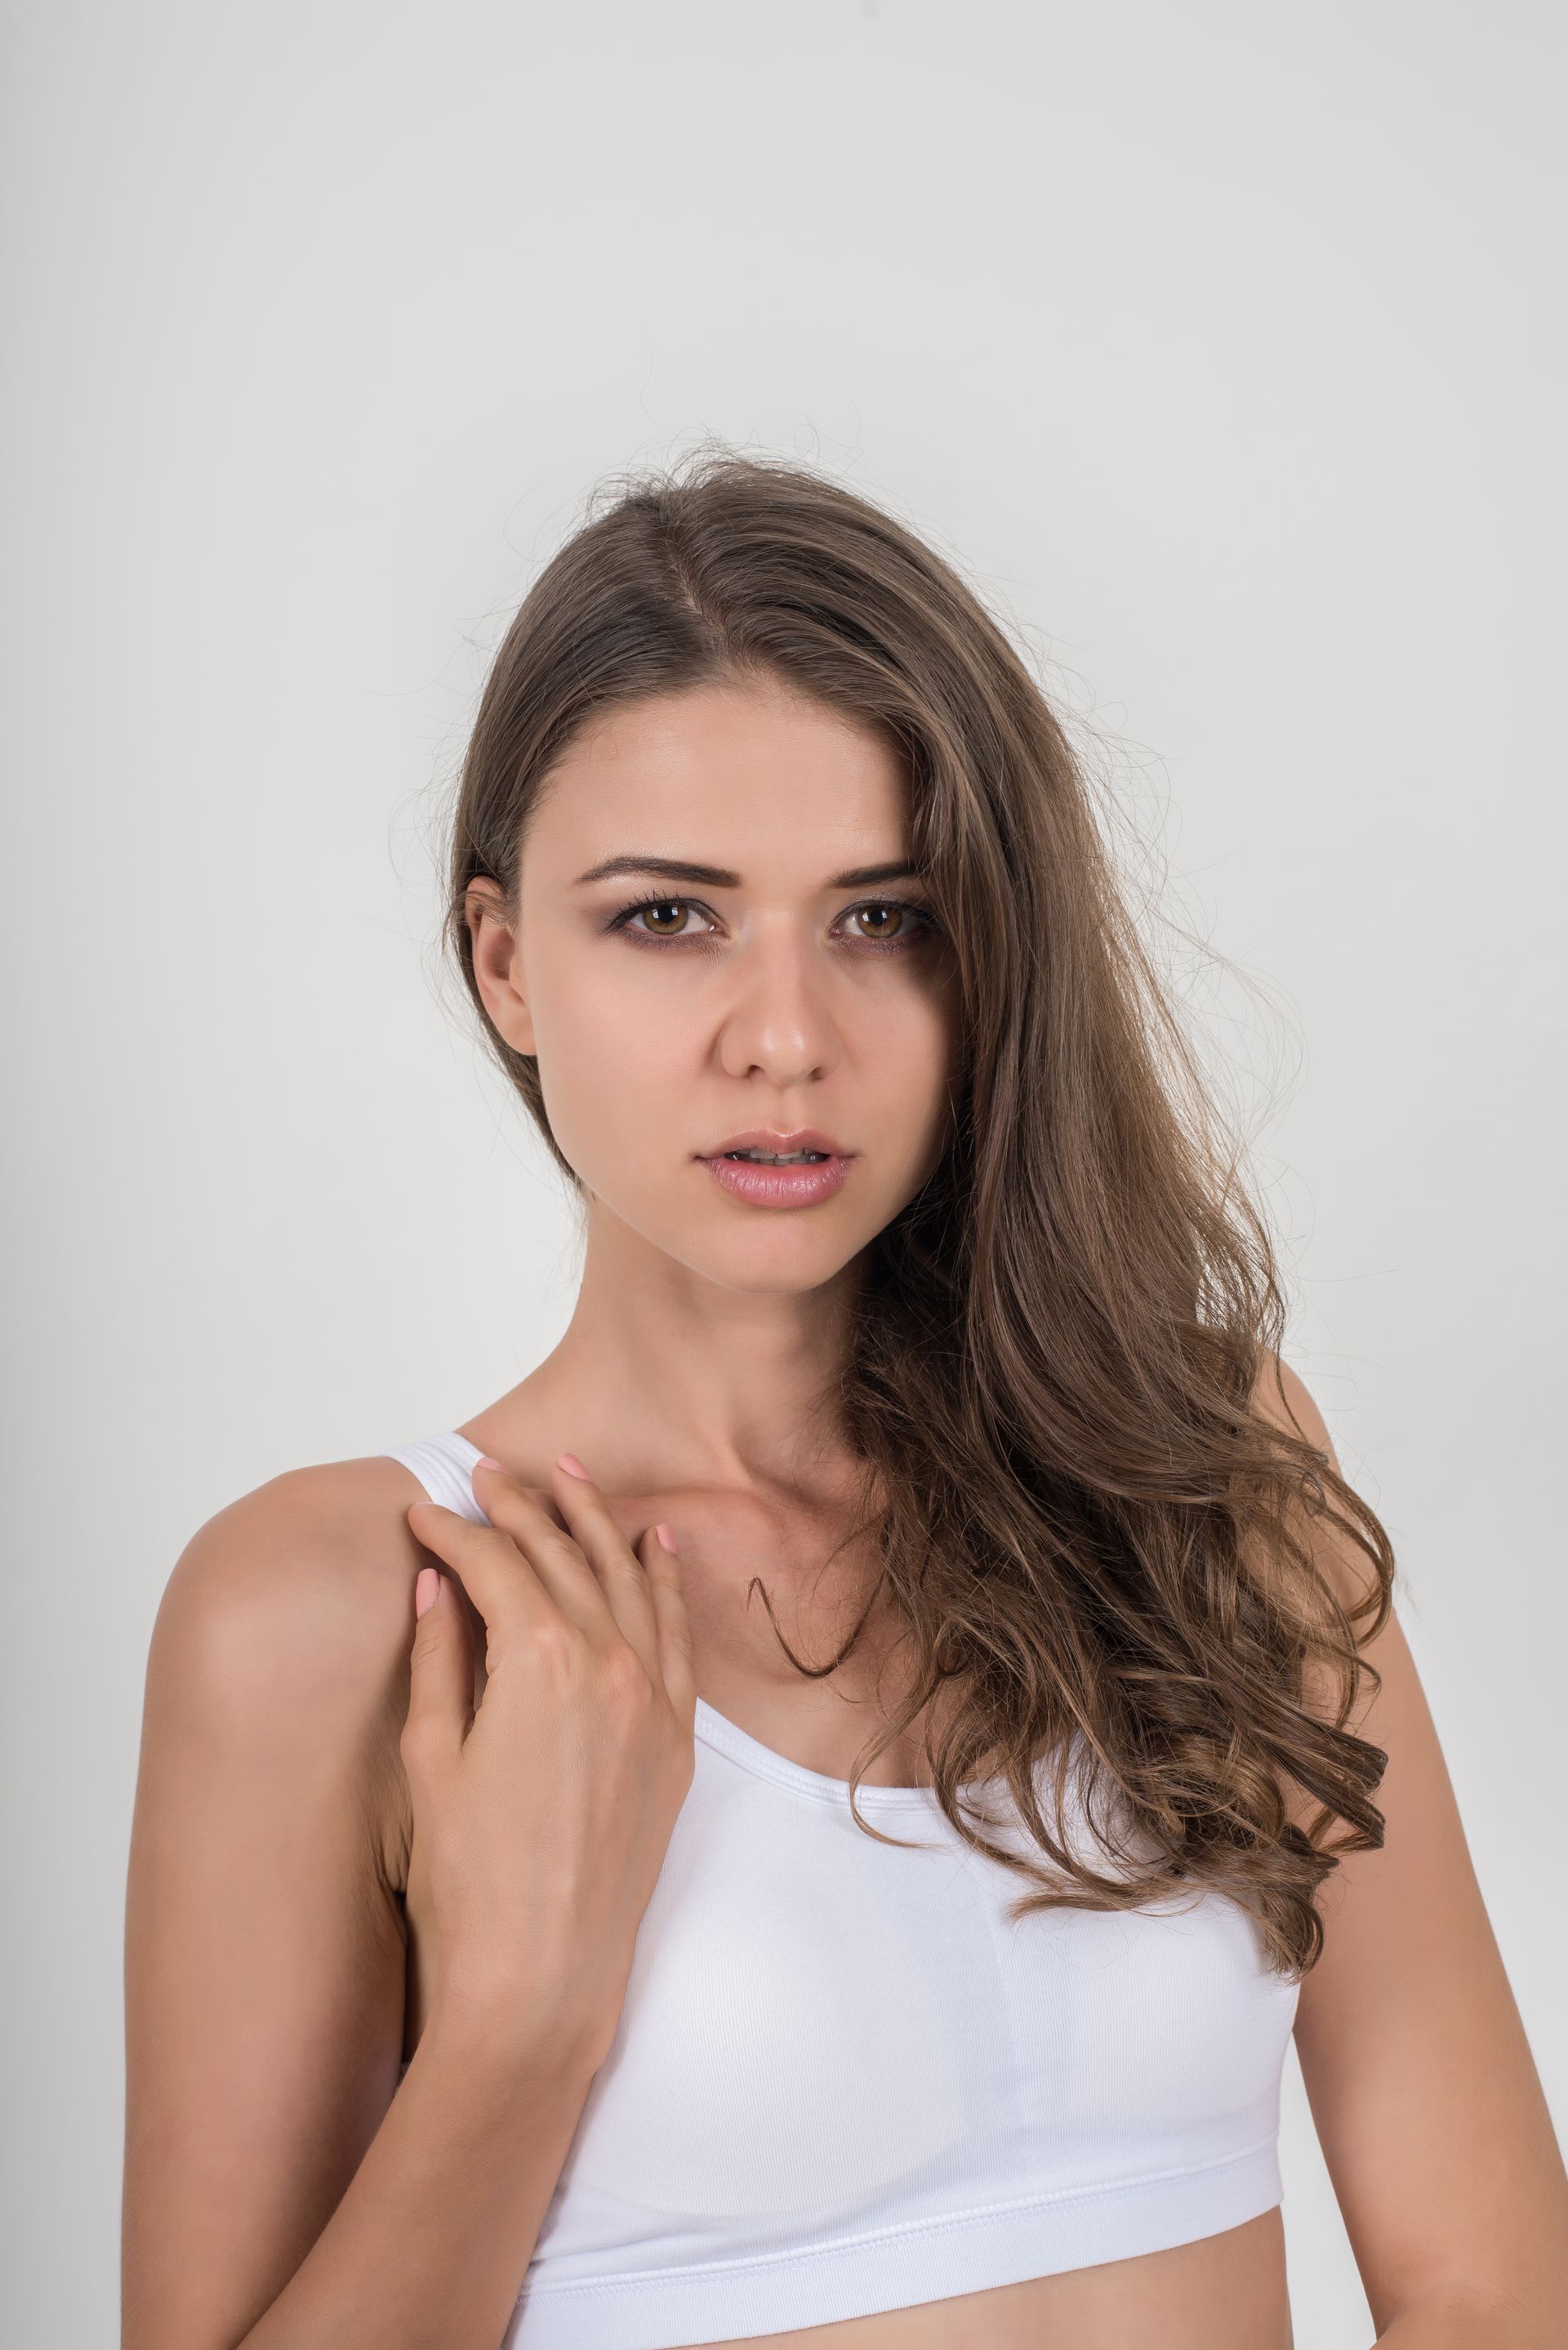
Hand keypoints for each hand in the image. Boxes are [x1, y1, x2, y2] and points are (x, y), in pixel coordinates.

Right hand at [400, 1456, 695, 2075]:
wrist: (540, 1976)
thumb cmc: (470, 1878)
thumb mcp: (431, 1757)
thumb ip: (439, 1658)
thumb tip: (438, 1585)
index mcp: (538, 1661)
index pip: (493, 1565)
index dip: (452, 1530)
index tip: (422, 1512)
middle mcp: (607, 1664)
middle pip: (560, 1558)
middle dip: (520, 1509)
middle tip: (488, 1473)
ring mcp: (651, 1699)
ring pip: (624, 1580)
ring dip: (595, 1523)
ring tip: (569, 1475)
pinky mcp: (675, 1740)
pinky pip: (674, 1635)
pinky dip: (662, 1582)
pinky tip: (654, 1543)